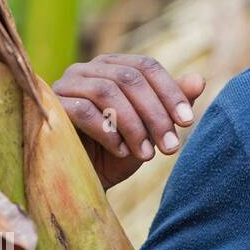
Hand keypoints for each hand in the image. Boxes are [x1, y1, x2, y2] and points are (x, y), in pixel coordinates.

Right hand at [52, 54, 205, 189]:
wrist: (82, 183)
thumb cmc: (118, 152)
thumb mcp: (152, 130)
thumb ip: (172, 104)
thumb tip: (199, 80)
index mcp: (115, 67)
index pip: (147, 66)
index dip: (171, 92)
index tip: (188, 122)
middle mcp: (88, 69)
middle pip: (130, 78)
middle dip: (156, 114)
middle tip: (171, 147)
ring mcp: (65, 85)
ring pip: (107, 92)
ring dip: (134, 125)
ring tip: (147, 155)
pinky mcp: (50, 107)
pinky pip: (82, 110)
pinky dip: (107, 131)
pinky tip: (120, 151)